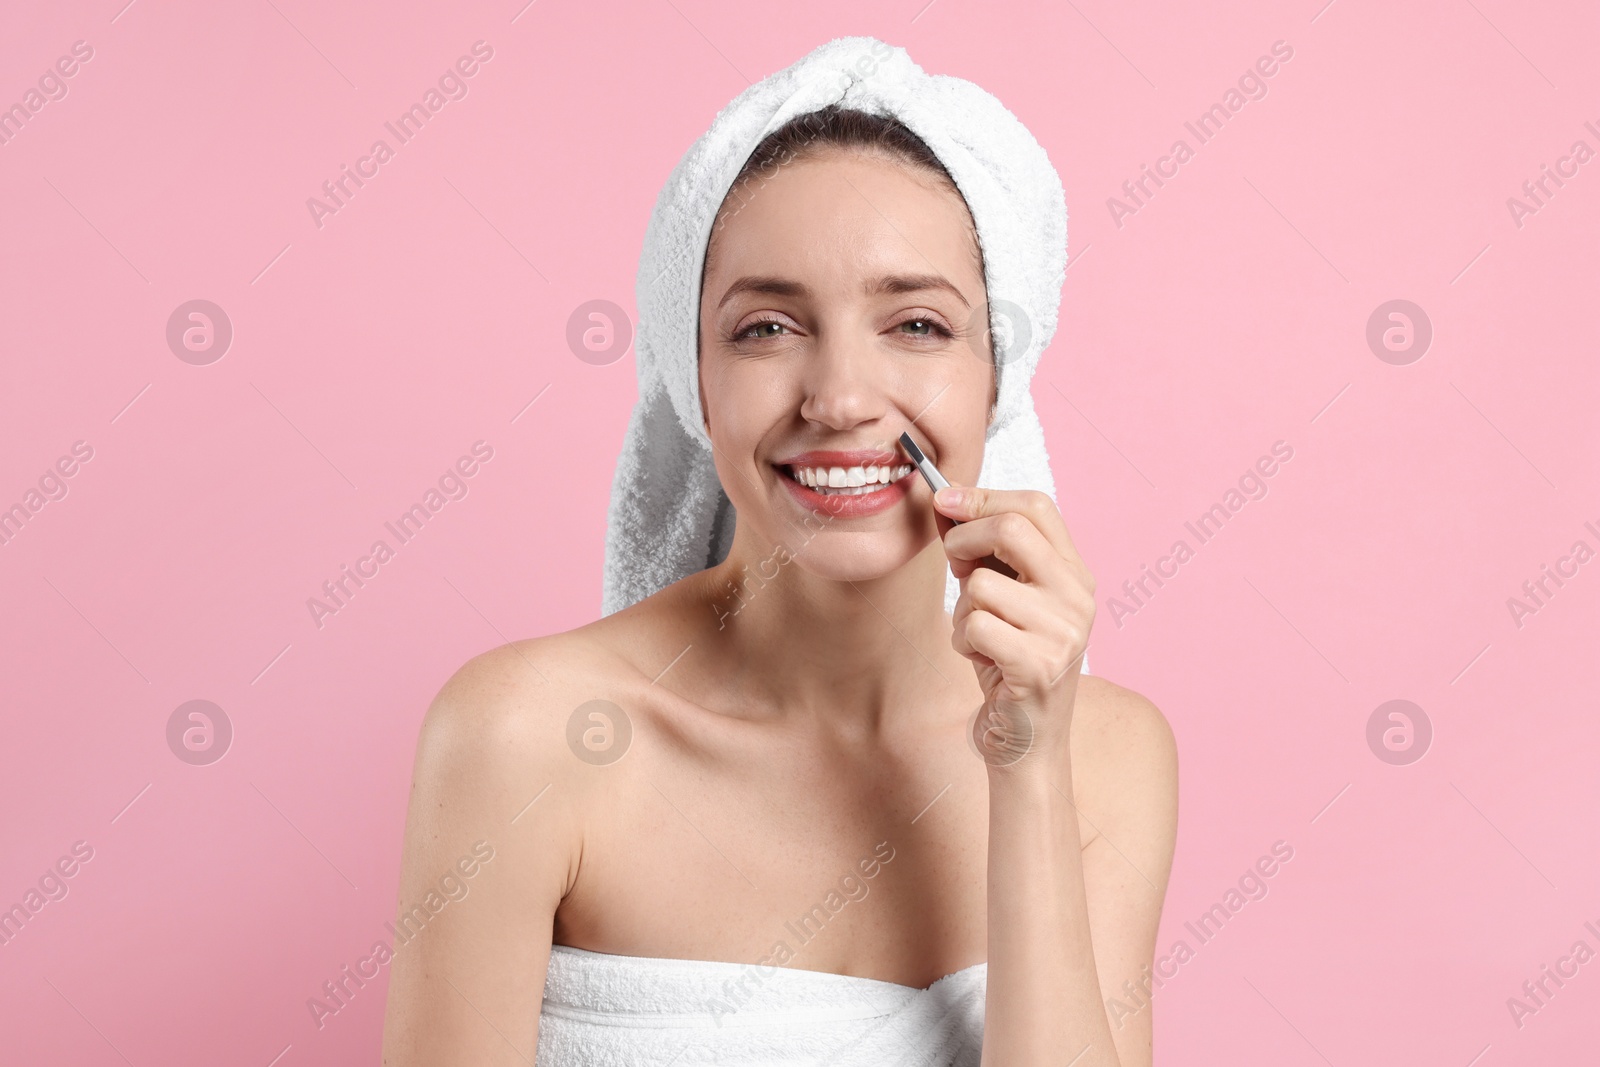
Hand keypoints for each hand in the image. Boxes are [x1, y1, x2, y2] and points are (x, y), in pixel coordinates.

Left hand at [932, 486, 1095, 767]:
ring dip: (962, 610)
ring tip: (980, 638)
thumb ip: (982, 553)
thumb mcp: (1000, 599)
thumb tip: (946, 500)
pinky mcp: (1039, 665)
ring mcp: (1063, 632)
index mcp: (1075, 574)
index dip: (985, 495)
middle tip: (954, 564)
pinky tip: (983, 662)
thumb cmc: (1007, 664)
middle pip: (1011, 529)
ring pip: (980, 585)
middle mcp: (1079, 597)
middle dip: (964, 540)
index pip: (1036, 506)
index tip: (945, 498)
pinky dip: (963, 642)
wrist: (1027, 741)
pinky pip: (975, 626)